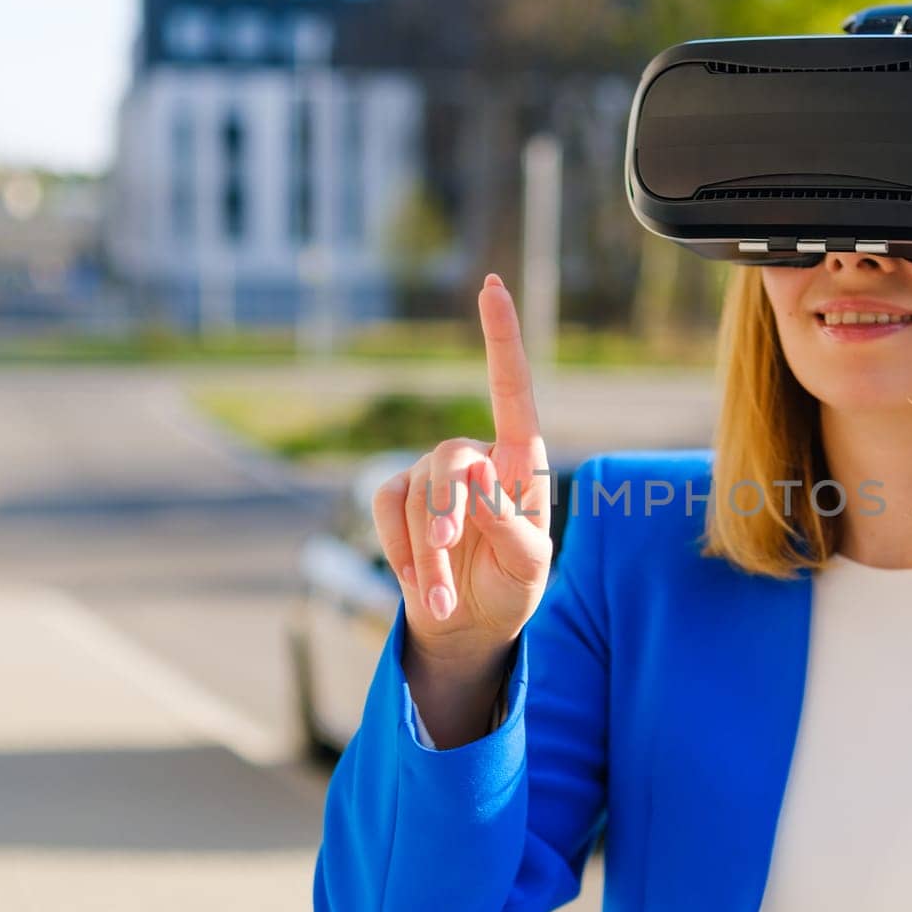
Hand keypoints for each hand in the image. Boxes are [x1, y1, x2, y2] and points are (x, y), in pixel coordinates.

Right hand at [371, 273, 553, 681]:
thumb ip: (508, 522)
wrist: (471, 624)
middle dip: (445, 506)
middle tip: (447, 548)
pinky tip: (420, 582)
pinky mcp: (399, 497)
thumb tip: (475, 474)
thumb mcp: (527, 564)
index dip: (502, 338)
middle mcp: (477, 457)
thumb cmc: (513, 587)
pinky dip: (400, 548)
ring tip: (441, 596)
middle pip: (449, 457)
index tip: (493, 287)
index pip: (511, 389)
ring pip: (415, 491)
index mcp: (521, 460)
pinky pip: (384, 506)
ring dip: (426, 550)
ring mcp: (434, 475)